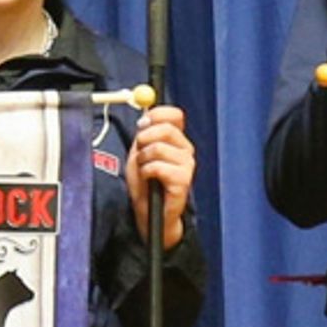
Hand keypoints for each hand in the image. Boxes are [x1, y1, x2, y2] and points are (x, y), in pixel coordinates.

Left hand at [125, 102, 194, 250]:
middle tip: (139, 152)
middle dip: (144, 138)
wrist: (148, 211)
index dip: (157, 115)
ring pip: (158, 148)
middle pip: (167, 129)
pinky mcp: (183, 180)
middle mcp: (186, 150)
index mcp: (177, 140)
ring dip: (143, 159)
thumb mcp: (140, 152)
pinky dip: (146, 172)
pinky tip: (149, 180)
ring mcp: (187, 165)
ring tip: (144, 171)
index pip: (175, 115)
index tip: (141, 125)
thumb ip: (144, 134)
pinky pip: (158, 167)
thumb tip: (144, 117)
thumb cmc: (145, 182)